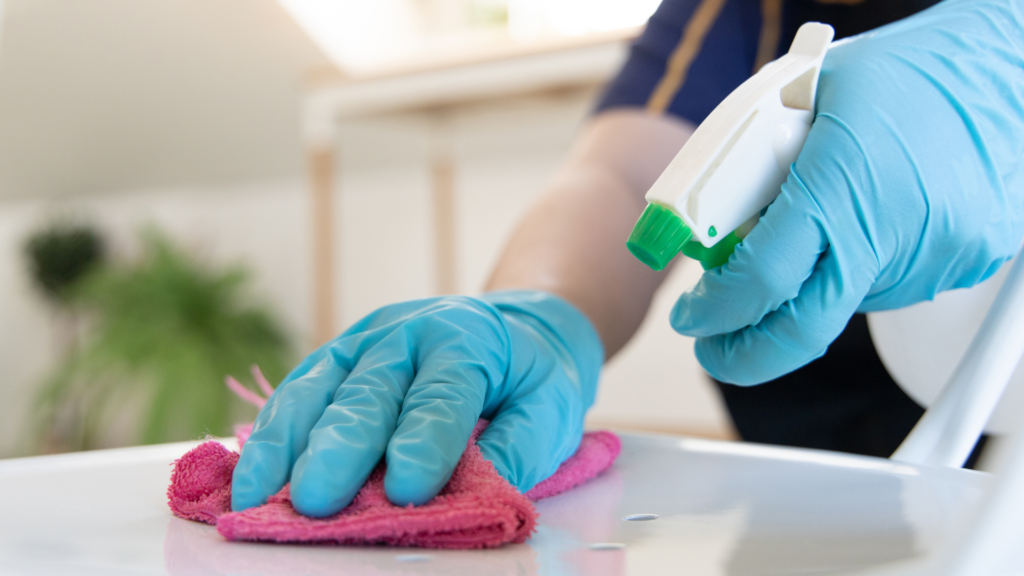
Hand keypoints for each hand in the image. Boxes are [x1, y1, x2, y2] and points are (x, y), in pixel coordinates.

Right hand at [230, 290, 602, 516]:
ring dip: (286, 443)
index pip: (443, 394)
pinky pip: (296, 393)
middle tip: (318, 500)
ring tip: (259, 494)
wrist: (510, 329)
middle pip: (369, 392)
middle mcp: (405, 334)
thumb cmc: (529, 377)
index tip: (409, 490)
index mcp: (466, 340)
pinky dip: (271, 434)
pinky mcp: (334, 360)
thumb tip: (484, 493)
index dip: (426, 442)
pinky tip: (252, 474)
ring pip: (317, 388)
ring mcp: (362, 343)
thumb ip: (520, 447)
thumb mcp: (550, 407)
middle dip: (341, 448)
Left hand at [671, 0, 1023, 383]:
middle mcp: (893, 233)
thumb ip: (750, 168)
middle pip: (802, 332)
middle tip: (715, 345)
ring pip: (842, 304)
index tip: (693, 318)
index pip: (762, 281)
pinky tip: (864, 221)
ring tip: (814, 227)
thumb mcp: (799, 98)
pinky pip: (886, 287)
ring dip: (808, 290)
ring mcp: (933, 256)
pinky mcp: (962, 265)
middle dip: (745, 354)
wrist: (1008, 68)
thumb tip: (710, 231)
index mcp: (842, 186)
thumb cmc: (902, 72)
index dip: (714, 312)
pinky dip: (856, 269)